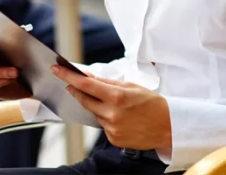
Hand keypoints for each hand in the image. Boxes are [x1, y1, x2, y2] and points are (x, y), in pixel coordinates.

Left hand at [51, 65, 171, 149]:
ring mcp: (112, 128)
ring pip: (95, 114)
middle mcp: (111, 114)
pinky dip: (108, 120)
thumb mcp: (131, 87)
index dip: (68, 76)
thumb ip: (107, 83)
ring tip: (118, 106)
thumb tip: (87, 77)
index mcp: (117, 97)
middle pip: (84, 100)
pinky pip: (103, 126)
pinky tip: (123, 119)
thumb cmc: (152, 104)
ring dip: (99, 107)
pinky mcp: (113, 139)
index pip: (85, 85)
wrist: (168, 127)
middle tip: (73, 85)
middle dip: (77, 91)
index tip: (56, 70)